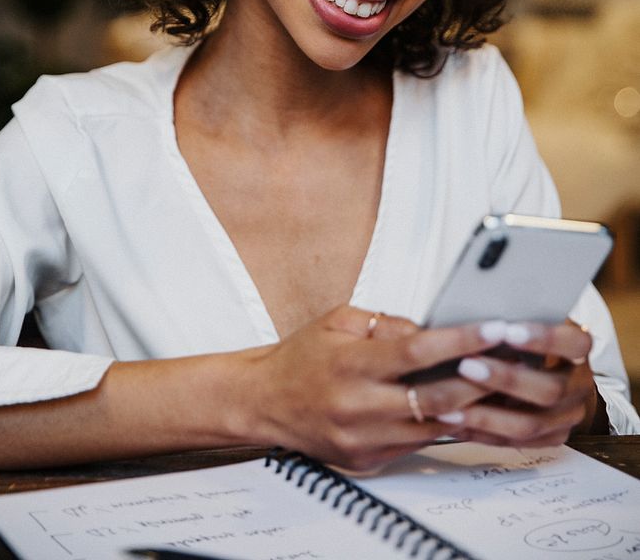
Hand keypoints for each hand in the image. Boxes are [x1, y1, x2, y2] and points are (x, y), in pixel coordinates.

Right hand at [239, 305, 508, 470]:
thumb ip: (387, 323)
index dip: (461, 340)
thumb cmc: (302, 356)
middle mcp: (360, 407)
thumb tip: (432, 329)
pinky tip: (469, 408)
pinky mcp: (369, 460)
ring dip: (473, 406)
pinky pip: (419, 442)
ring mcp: (366, 440)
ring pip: (435, 427)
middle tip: (516, 360)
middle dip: (482, 379)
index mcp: (353, 365)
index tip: (494, 328)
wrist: (264, 402)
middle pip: (436, 399)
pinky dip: (445, 425)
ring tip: (504, 384)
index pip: (417, 352)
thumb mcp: (339, 321)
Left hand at [435, 319, 598, 446]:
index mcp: (578, 351)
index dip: (543, 338)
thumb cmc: (525, 337)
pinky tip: (454, 422)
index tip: (507, 330)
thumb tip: (475, 302)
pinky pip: (516, 443)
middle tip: (465, 365)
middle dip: (504, 379)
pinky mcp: (550, 438)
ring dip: (486, 415)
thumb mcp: (527, 321)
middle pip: (549, 390)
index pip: (574, 343)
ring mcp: (567, 417)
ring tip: (447, 405)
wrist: (550, 371)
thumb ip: (512, 319)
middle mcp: (579, 386)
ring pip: (530, 424)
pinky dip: (483, 433)